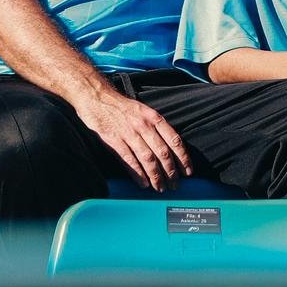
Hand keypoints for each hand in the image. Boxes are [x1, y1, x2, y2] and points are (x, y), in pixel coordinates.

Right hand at [74, 88, 192, 191]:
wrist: (97, 98)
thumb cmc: (122, 106)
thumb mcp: (144, 111)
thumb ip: (156, 126)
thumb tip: (169, 146)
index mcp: (154, 118)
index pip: (174, 140)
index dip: (183, 157)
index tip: (188, 170)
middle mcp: (144, 126)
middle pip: (162, 152)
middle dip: (171, 171)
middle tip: (176, 185)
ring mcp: (129, 134)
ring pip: (147, 159)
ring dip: (156, 176)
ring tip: (161, 188)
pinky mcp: (113, 141)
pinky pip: (129, 160)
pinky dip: (137, 173)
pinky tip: (143, 183)